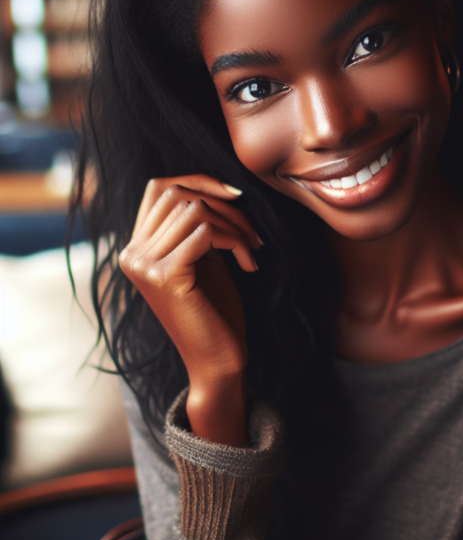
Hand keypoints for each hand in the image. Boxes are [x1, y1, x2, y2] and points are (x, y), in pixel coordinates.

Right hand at [119, 175, 261, 445]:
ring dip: (236, 226)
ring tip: (252, 249)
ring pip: (196, 210)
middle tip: (253, 234)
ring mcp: (144, 265)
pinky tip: (248, 265)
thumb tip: (213, 186)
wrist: (216, 360)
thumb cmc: (215, 309)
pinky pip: (205, 232)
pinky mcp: (165, 276)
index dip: (199, 180)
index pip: (159, 187)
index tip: (236, 195)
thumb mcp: (202, 257)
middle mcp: (131, 254)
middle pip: (180, 193)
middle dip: (226, 206)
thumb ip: (196, 225)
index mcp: (136, 248)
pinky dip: (235, 242)